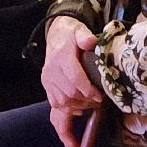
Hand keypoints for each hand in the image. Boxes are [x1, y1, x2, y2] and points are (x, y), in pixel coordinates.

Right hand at [42, 17, 101, 146]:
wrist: (55, 34)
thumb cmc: (70, 34)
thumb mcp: (78, 29)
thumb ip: (84, 36)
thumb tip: (91, 42)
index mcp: (61, 57)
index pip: (75, 78)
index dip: (88, 90)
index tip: (100, 97)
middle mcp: (52, 70)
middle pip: (69, 94)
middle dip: (86, 101)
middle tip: (99, 102)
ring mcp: (48, 80)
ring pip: (62, 103)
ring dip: (77, 108)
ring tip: (91, 108)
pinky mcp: (47, 86)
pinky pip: (54, 106)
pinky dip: (66, 114)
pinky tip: (77, 117)